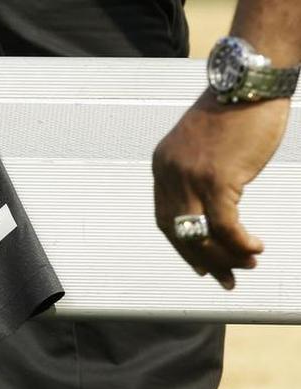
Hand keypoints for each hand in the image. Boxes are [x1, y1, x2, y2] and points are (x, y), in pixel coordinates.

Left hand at [152, 92, 287, 288]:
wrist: (250, 81)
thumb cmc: (236, 110)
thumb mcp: (205, 146)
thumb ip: (200, 174)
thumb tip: (214, 205)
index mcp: (162, 167)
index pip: (165, 219)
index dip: (182, 246)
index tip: (201, 265)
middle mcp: (169, 174)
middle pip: (178, 232)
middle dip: (203, 260)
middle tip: (226, 279)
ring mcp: (190, 177)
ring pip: (200, 234)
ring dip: (224, 256)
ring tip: (247, 265)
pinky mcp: (216, 178)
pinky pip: (224, 225)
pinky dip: (239, 243)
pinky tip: (255, 248)